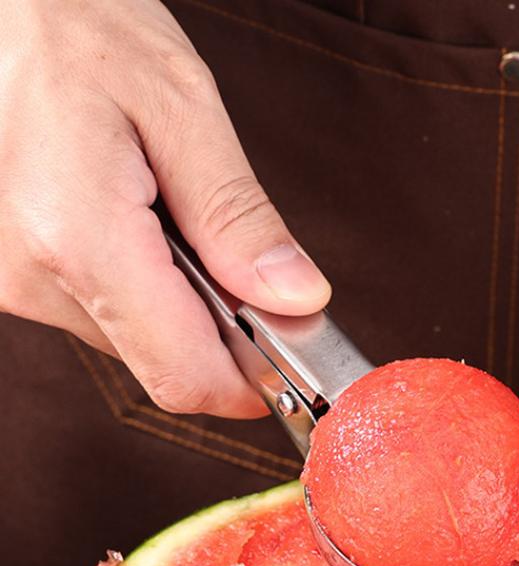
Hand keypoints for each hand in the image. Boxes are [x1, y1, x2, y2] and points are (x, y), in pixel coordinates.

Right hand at [0, 0, 329, 417]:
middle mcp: (33, 277)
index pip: (184, 374)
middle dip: (224, 334)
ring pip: (137, 344)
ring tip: (177, 220)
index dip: (250, 385)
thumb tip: (296, 301)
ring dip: (184, 306)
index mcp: (79, 238)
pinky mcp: (13, 275)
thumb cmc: (80, 26)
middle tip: (246, 264)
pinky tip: (143, 224)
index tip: (292, 358)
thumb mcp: (183, 108)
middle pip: (165, 365)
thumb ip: (239, 219)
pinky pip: (105, 313)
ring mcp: (14, 282)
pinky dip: (146, 288)